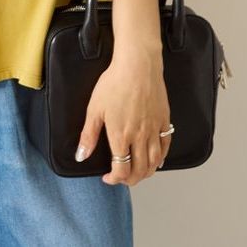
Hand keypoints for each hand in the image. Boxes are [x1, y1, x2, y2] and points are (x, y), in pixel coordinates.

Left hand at [76, 46, 171, 185]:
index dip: (114, 179)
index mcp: (121, 136)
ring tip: (139, 173)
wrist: (137, 65)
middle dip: (130, 180)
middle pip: (140, 171)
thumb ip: (89, 135)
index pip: (121, 170)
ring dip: (147, 173)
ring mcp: (154, 130)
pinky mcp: (164, 120)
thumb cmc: (114, 83)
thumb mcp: (94, 108)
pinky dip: (161, 158)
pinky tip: (157, 159)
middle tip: (122, 178)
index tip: (107, 177)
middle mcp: (140, 137)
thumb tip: (81, 155)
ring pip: (155, 162)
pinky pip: (166, 146)